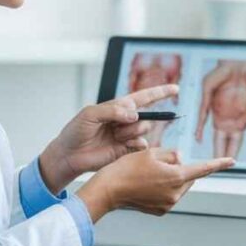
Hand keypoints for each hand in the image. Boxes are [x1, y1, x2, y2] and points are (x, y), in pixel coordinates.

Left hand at [40, 85, 178, 191]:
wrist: (69, 156)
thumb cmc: (75, 132)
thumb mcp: (90, 114)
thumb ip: (113, 110)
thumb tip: (134, 114)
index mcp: (117, 107)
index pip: (143, 97)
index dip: (160, 93)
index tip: (175, 89)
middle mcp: (125, 120)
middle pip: (145, 116)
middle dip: (133, 120)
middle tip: (116, 126)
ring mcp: (126, 135)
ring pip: (143, 129)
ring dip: (129, 132)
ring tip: (113, 136)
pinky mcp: (126, 150)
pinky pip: (141, 145)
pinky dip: (135, 143)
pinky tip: (121, 145)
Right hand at [76, 148, 234, 221]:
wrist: (109, 190)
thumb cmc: (127, 168)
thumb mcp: (151, 152)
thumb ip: (172, 154)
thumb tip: (181, 160)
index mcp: (176, 177)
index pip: (203, 169)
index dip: (219, 163)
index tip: (232, 161)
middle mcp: (175, 194)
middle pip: (189, 176)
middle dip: (180, 168)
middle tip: (158, 163)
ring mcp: (168, 204)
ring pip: (179, 185)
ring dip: (172, 178)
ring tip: (148, 174)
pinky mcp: (161, 211)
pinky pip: (170, 195)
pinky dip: (164, 187)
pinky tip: (147, 184)